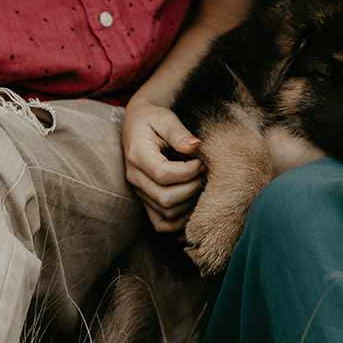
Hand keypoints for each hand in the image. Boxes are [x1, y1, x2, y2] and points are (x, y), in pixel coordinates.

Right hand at [122, 100, 204, 232]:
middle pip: (165, 198)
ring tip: (201, 186)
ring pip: (166, 213)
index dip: (188, 172)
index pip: (163, 174)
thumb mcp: (165, 118)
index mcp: (138, 155)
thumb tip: (196, 147)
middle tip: (206, 175)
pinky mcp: (145, 200)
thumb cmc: (153, 119)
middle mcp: (135, 177)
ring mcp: (139, 191)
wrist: (138, 124)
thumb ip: (179, 132)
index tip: (203, 161)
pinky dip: (178, 222)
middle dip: (192, 189)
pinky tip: (193, 208)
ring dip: (189, 204)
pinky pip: (160, 223)